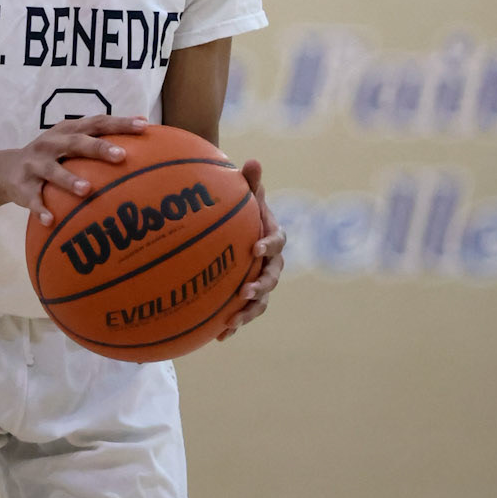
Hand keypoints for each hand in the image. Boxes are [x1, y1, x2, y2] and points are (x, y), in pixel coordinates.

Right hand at [0, 116, 149, 223]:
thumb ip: (99, 137)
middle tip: (121, 157)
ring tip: (87, 190)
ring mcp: (35, 164)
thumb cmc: (53, 155)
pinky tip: (51, 221)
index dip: (119, 123)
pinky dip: (41, 209)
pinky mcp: (22, 186)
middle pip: (76, 143)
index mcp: (67, 130)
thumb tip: (144, 129)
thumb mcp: (70, 141)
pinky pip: (33, 199)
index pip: (97, 123)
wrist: (5, 169)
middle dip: (99, 148)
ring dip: (69, 180)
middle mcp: (51, 143)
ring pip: (53, 171)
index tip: (143, 126)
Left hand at [217, 159, 285, 339]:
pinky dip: (233, 325)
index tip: (255, 248)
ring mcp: (260, 280)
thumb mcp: (245, 193)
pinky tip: (219, 336)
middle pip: (272, 277)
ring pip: (261, 301)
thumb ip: (249, 180)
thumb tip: (253, 160)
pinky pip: (243, 312)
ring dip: (249, 311)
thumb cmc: (241, 207)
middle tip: (245, 290)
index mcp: (272, 236)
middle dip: (261, 286)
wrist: (235, 226)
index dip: (269, 245)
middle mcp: (270, 262)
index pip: (277, 241)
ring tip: (232, 321)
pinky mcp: (246, 295)